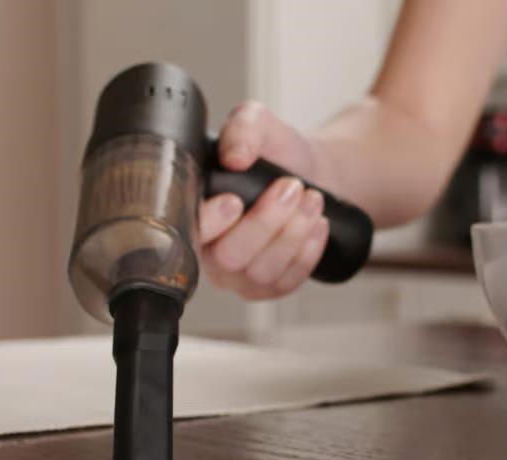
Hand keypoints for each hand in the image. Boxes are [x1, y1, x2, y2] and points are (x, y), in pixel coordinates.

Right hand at [199, 101, 328, 299]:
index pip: (189, 233)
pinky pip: (286, 282)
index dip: (210, 223)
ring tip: (311, 199)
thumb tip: (234, 157)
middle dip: (265, 222)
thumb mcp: (259, 124)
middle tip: (291, 188)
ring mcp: (240, 276)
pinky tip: (317, 225)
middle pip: (229, 256)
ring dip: (292, 233)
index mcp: (195, 216)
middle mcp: (211, 254)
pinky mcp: (270, 288)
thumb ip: (243, 128)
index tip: (235, 201)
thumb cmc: (277, 155)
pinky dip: (307, 253)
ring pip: (261, 271)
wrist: (312, 175)